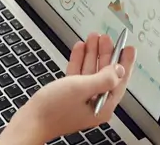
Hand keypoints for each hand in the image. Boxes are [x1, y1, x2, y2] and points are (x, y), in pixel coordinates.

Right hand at [0, 33, 135, 144]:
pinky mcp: (68, 95)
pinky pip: (78, 75)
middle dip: (106, 54)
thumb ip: (103, 78)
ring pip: (90, 71)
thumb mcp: (81, 89)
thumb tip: (119, 70)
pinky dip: (79, 60)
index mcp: (102, 106)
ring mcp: (81, 99)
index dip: (125, 63)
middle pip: (104, 74)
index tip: (129, 48)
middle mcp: (93, 103)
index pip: (119, 81)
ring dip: (92, 54)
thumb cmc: (53, 110)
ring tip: (93, 38)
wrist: (30, 121)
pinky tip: (80, 49)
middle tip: (107, 38)